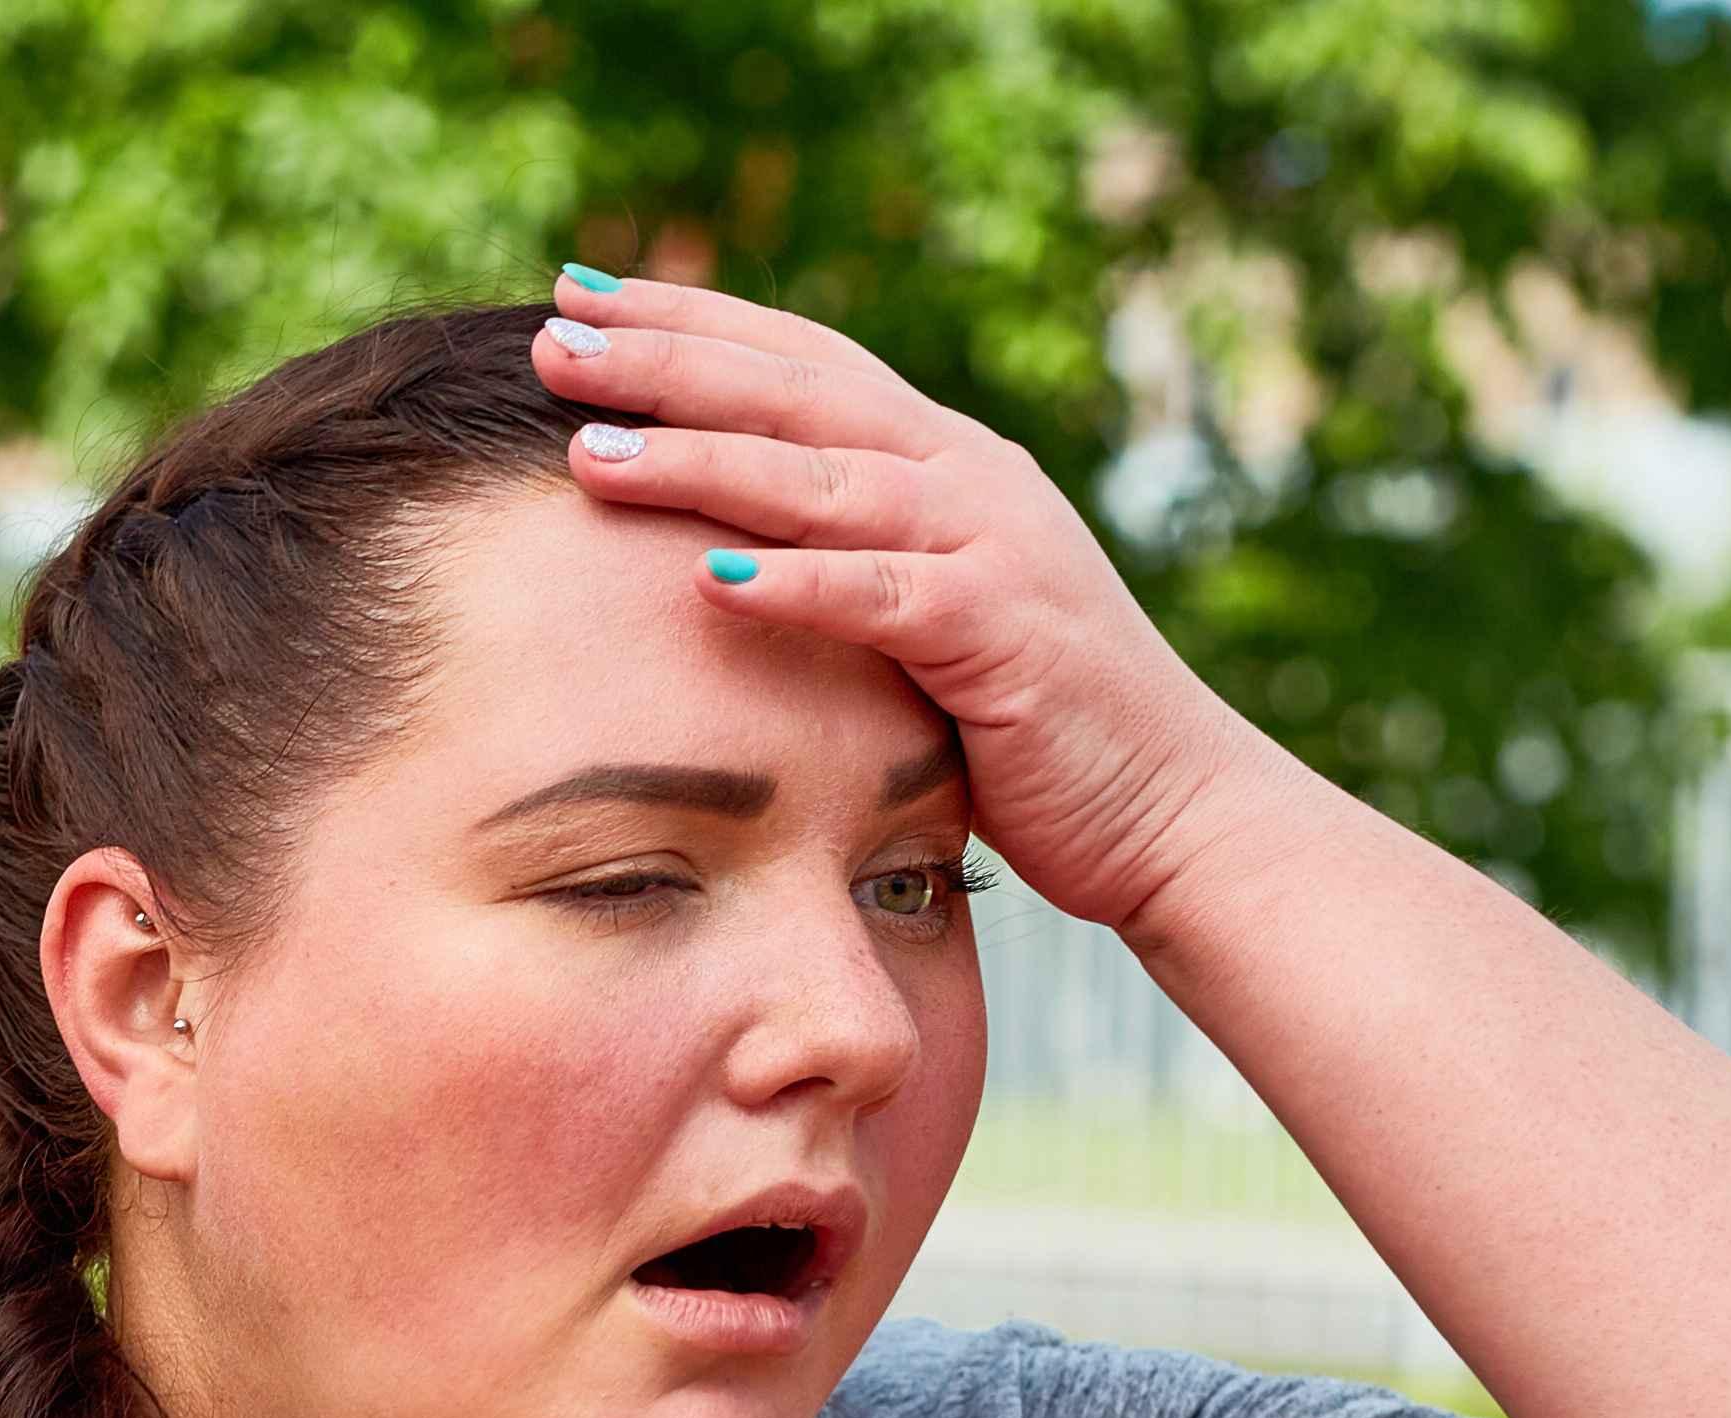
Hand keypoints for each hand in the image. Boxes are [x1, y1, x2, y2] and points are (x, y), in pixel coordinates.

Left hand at [532, 273, 1315, 940]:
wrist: (1176, 808)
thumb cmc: (1033, 729)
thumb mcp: (930, 614)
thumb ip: (851, 560)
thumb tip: (722, 550)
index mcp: (943, 461)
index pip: (800, 360)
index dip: (691, 320)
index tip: (578, 297)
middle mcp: (968, 478)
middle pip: (798, 392)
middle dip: (670, 361)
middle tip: (554, 338)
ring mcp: (992, 547)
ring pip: (827, 479)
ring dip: (705, 461)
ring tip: (592, 452)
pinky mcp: (1004, 635)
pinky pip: (886, 597)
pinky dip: (801, 585)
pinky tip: (707, 582)